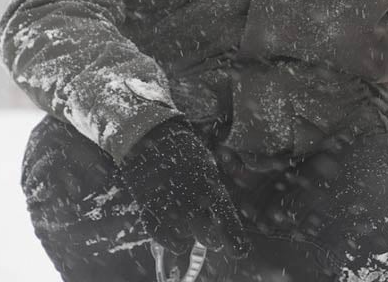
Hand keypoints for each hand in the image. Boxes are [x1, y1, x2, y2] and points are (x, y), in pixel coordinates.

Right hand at [118, 118, 251, 257]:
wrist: (148, 134)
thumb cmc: (182, 147)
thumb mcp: (207, 160)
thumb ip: (217, 183)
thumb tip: (234, 193)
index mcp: (208, 183)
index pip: (224, 215)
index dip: (232, 236)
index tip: (239, 251)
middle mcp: (189, 196)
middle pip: (205, 233)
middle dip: (212, 238)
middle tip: (213, 236)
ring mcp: (168, 202)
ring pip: (184, 234)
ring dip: (192, 235)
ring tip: (193, 229)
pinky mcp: (148, 205)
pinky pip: (160, 232)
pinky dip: (170, 240)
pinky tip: (179, 242)